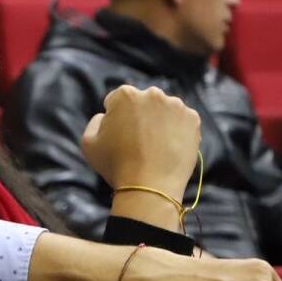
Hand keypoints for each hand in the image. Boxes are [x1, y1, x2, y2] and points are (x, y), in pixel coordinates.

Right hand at [82, 85, 200, 202]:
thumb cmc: (115, 165)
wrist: (150, 186)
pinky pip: (181, 121)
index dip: (114, 119)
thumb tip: (106, 116)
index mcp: (125, 95)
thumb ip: (95, 121)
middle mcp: (152, 94)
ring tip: (154, 148)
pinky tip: (168, 148)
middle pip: (142, 103)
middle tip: (136, 142)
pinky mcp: (193, 119)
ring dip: (158, 122)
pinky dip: (176, 131)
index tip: (117, 136)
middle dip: (138, 117)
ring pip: (163, 111)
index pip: (116, 101)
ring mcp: (176, 105)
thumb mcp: (88, 142)